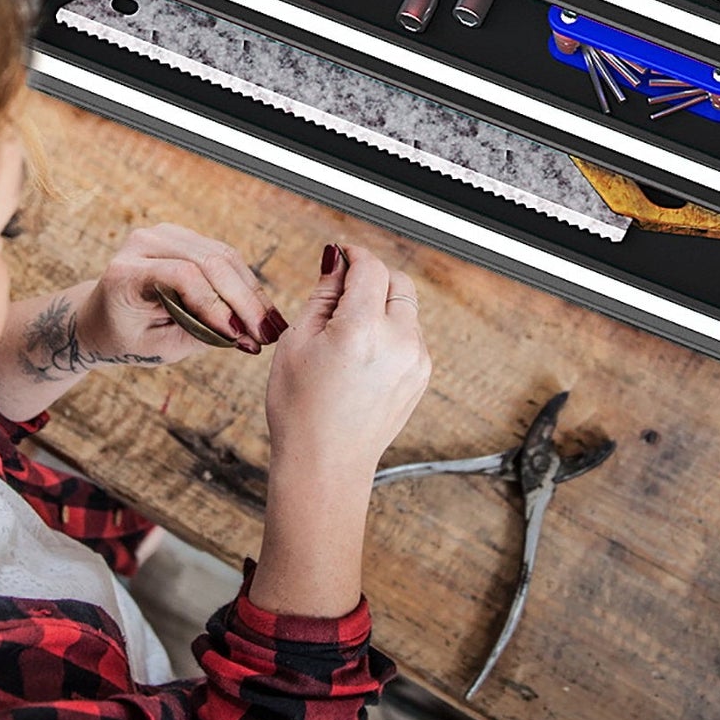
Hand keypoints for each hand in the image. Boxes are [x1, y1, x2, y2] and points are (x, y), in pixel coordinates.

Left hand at [80, 223, 287, 362]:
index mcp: (126, 272)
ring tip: (271, 325)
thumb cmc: (124, 336)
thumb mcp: (156, 348)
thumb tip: (247, 336)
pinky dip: (245, 283)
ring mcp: (165, 233)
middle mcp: (145, 242)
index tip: (240, 335)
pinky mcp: (184, 236)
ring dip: (251, 292)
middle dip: (244, 300)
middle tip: (268, 333)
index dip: (215, 304)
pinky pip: (224, 255)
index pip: (181, 275)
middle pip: (209, 261)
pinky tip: (260, 308)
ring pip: (224, 256)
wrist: (103, 314)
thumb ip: (199, 338)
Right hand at [265, 242, 431, 483]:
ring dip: (382, 304)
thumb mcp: (297, 341)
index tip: (340, 255)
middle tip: (343, 289)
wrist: (325, 465)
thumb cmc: (301, 410)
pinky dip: (392, 330)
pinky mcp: (422, 374)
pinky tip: (362, 354)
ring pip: (406, 307)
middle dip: (372, 277)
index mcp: (363, 329)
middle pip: (396, 281)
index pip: (370, 268)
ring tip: (347, 332)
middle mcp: (399, 341)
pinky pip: (411, 334)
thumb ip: (323, 294)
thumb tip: (336, 260)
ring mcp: (416, 359)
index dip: (353, 255)